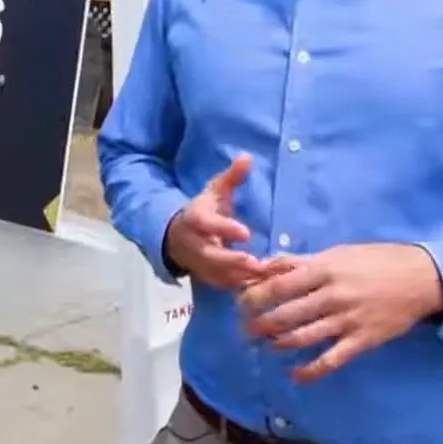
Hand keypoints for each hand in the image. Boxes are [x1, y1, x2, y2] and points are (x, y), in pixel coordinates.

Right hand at [162, 153, 273, 289]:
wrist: (176, 237)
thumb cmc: (204, 211)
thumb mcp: (215, 191)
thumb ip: (232, 177)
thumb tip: (247, 157)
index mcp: (195, 219)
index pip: (205, 223)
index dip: (224, 228)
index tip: (246, 233)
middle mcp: (195, 244)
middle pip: (211, 255)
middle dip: (233, 261)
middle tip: (257, 263)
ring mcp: (199, 264)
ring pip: (218, 275)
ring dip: (241, 277)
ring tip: (267, 276)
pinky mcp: (207, 278)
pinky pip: (224, 286)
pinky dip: (242, 286)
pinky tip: (263, 285)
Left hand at [236, 243, 442, 382]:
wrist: (421, 278)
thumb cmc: (376, 261)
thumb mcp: (337, 253)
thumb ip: (301, 262)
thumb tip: (267, 265)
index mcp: (324, 270)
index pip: (278, 286)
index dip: (254, 297)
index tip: (241, 303)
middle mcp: (332, 296)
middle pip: (285, 315)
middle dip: (260, 325)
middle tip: (246, 330)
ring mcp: (347, 321)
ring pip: (303, 338)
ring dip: (279, 344)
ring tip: (267, 345)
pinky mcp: (361, 341)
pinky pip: (330, 360)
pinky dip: (310, 371)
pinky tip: (295, 374)